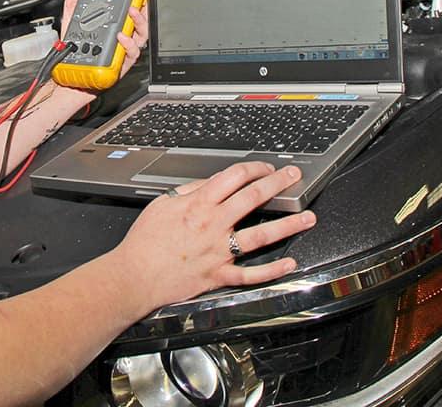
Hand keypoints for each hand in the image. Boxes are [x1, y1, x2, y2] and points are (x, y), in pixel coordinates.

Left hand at [59, 0, 149, 79]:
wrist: (73, 78)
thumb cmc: (75, 55)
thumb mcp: (72, 25)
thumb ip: (73, 6)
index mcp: (112, 26)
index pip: (127, 9)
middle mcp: (121, 36)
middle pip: (140, 20)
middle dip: (143, 7)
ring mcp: (123, 49)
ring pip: (141, 34)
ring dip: (139, 22)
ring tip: (132, 13)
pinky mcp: (122, 62)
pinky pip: (132, 52)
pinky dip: (128, 44)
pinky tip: (121, 37)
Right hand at [112, 162, 315, 311]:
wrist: (134, 276)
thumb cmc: (144, 241)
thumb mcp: (162, 203)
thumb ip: (189, 191)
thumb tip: (210, 183)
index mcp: (199, 204)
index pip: (234, 177)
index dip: (254, 168)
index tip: (266, 166)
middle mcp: (213, 225)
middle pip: (253, 198)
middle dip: (278, 184)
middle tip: (294, 176)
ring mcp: (219, 252)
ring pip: (260, 235)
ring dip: (287, 225)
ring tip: (307, 217)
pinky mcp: (219, 275)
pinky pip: (251, 274)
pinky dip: (272, 270)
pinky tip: (289, 262)